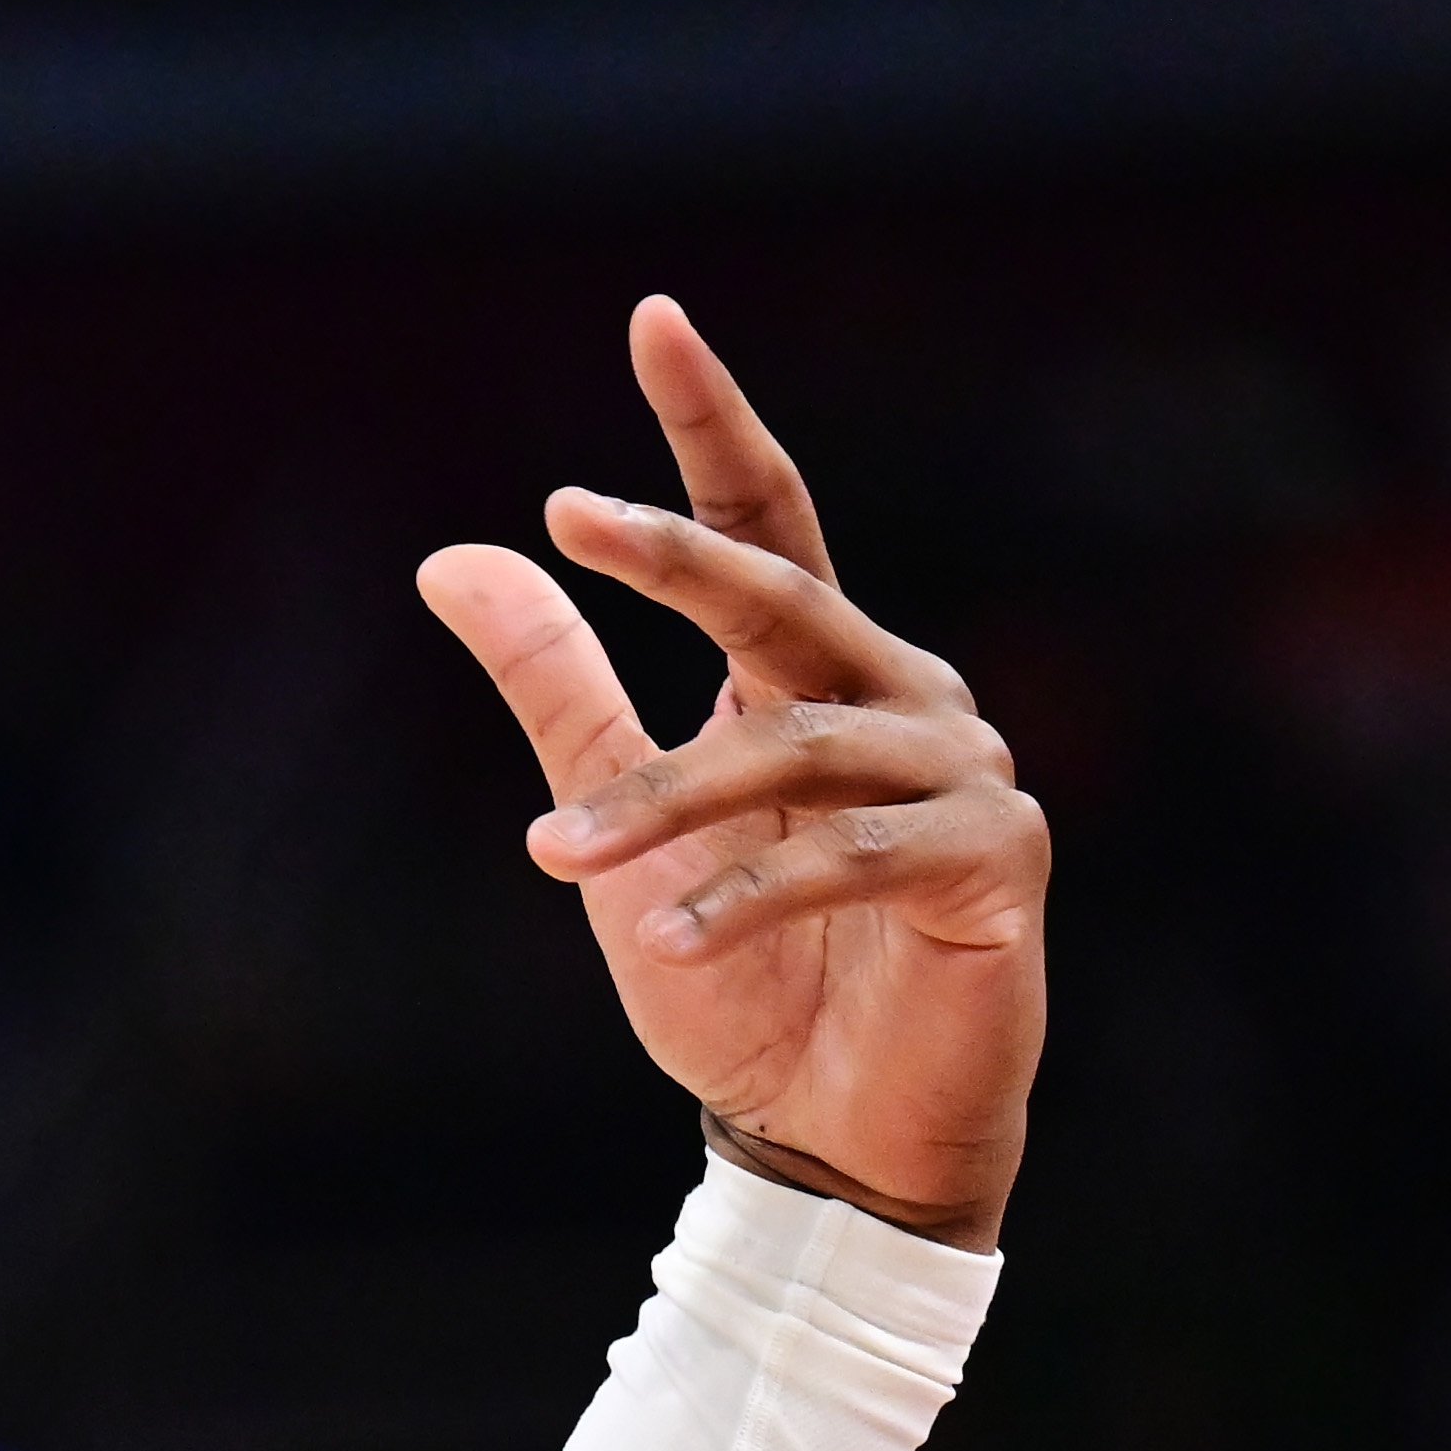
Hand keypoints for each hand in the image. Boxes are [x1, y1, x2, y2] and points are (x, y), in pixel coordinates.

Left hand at [421, 298, 1045, 1245]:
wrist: (831, 1133)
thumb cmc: (737, 976)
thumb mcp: (614, 820)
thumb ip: (555, 686)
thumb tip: (455, 556)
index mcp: (812, 671)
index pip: (765, 515)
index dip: (709, 421)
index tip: (652, 317)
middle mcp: (901, 693)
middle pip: (783, 594)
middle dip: (678, 553)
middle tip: (572, 516)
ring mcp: (964, 771)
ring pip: (795, 745)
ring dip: (666, 804)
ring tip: (559, 863)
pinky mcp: (995, 861)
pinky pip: (855, 853)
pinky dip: (749, 895)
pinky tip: (661, 938)